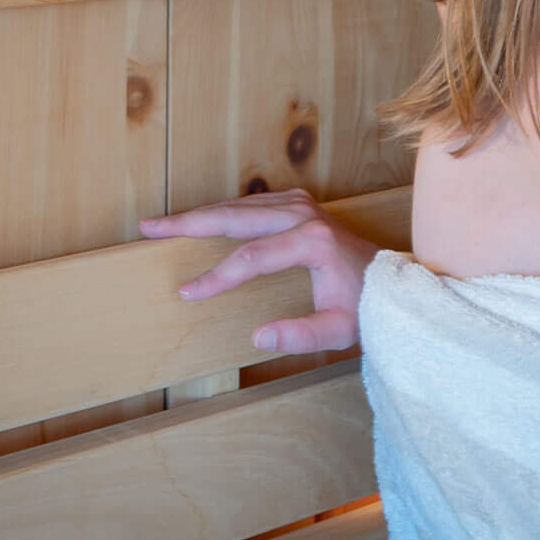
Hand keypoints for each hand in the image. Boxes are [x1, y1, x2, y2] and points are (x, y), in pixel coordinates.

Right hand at [138, 188, 378, 355]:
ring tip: (162, 223)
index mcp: (312, 242)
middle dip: (188, 222)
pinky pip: (248, 204)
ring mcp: (299, 203)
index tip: (187, 293)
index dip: (216, 277)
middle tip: (150, 227)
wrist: (390, 279)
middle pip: (234, 216)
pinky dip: (219, 211)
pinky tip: (197, 221)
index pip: (252, 258)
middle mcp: (303, 214)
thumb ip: (302, 335)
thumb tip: (258, 337)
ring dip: (199, 214)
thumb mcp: (341, 331)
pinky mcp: (296, 202)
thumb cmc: (366, 307)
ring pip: (237, 205)